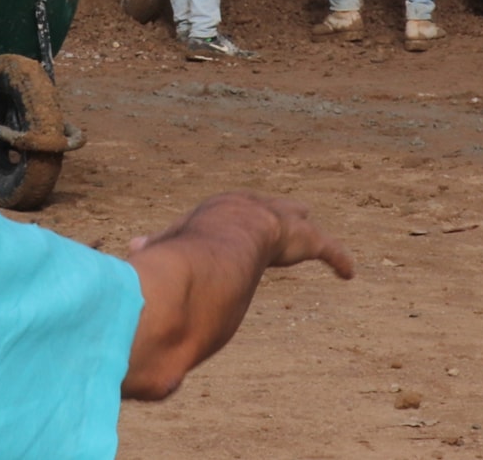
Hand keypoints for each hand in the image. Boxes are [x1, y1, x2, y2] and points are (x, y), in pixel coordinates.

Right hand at [129, 193, 355, 280]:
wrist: (216, 248)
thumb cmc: (186, 253)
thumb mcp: (168, 251)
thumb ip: (155, 251)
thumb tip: (132, 251)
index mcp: (220, 212)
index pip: (229, 218)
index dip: (232, 226)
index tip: (231, 233)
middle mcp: (251, 209)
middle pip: (267, 210)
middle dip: (276, 214)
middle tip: (286, 216)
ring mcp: (279, 221)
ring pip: (296, 221)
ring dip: (303, 229)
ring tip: (314, 235)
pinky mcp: (301, 238)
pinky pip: (326, 248)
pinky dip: (337, 258)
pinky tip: (350, 272)